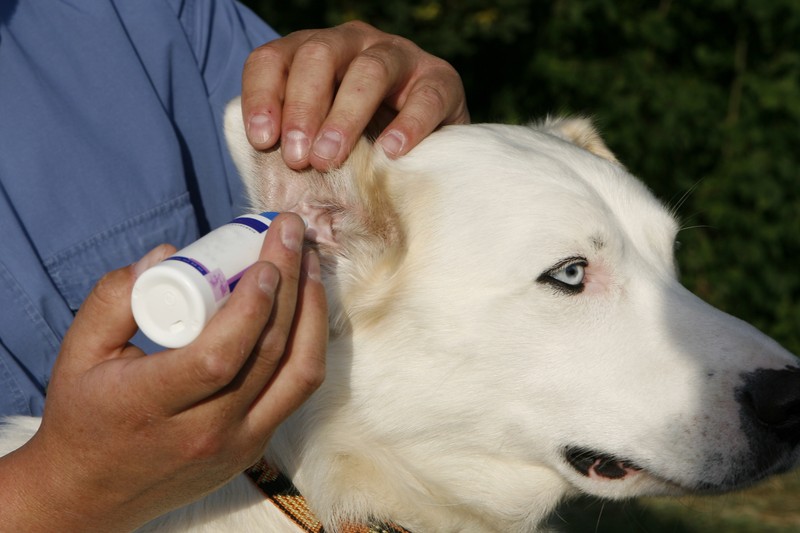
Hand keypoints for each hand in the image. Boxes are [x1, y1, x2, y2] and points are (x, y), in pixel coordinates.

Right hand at [0, 214, 326, 530]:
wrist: (91, 491)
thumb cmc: (83, 413)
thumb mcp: (78, 352)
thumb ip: (115, 298)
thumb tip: (169, 254)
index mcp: (149, 406)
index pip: (217, 357)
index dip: (251, 307)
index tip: (267, 260)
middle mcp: (203, 432)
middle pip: (267, 355)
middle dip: (291, 285)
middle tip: (293, 234)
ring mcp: (237, 444)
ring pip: (298, 374)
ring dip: (312, 312)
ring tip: (310, 263)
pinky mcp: (254, 447)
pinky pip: (296, 390)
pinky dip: (309, 344)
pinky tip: (306, 306)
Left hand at [241, 20, 469, 169]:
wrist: (426, 149)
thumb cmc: (359, 148)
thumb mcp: (318, 140)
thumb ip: (292, 147)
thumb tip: (262, 181)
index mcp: (312, 54)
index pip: (273, 59)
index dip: (262, 96)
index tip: (263, 141)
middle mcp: (353, 44)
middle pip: (318, 56)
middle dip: (303, 107)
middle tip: (298, 159)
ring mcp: (399, 56)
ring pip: (368, 71)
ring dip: (345, 117)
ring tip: (329, 159)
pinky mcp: (440, 79)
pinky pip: (425, 96)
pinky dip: (408, 124)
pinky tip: (391, 152)